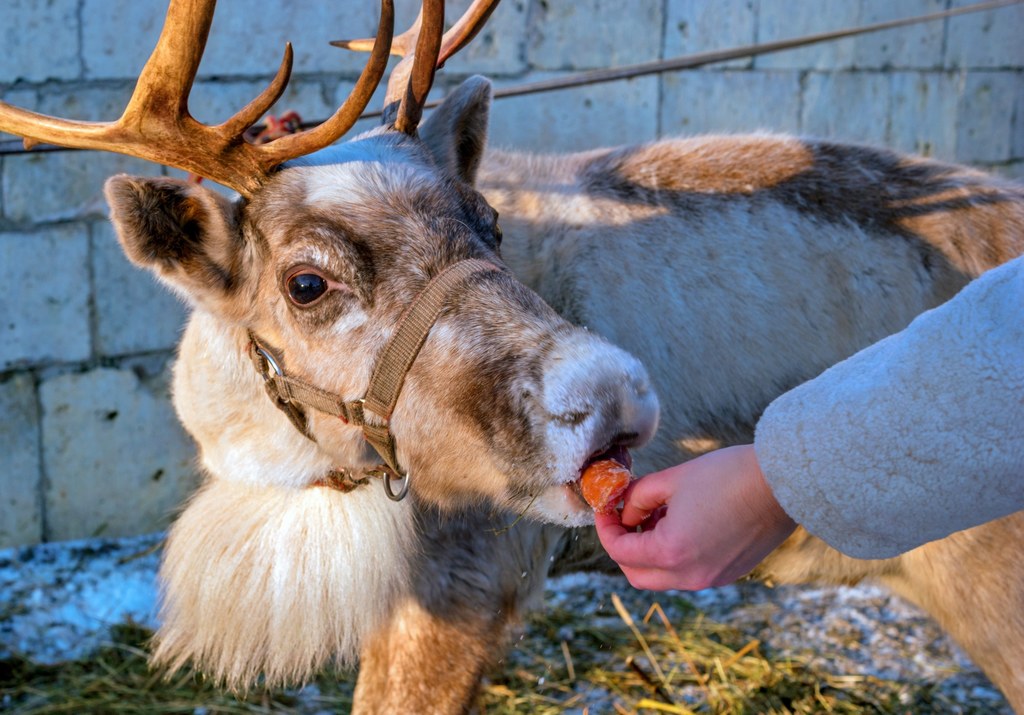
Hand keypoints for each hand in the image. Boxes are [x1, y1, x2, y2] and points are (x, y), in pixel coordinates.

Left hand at [594, 444, 796, 590]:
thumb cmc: (728, 476)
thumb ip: (638, 497)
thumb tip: (625, 511)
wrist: (783, 484)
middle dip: (623, 548)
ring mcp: (712, 579)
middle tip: (623, 518)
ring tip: (657, 515)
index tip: (606, 509)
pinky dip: (675, 555)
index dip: (606, 529)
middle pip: (637, 575)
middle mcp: (690, 575)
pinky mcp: (729, 574)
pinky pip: (689, 573)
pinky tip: (683, 523)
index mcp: (671, 551)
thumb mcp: (672, 479)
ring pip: (663, 577)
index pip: (620, 552)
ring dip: (650, 552)